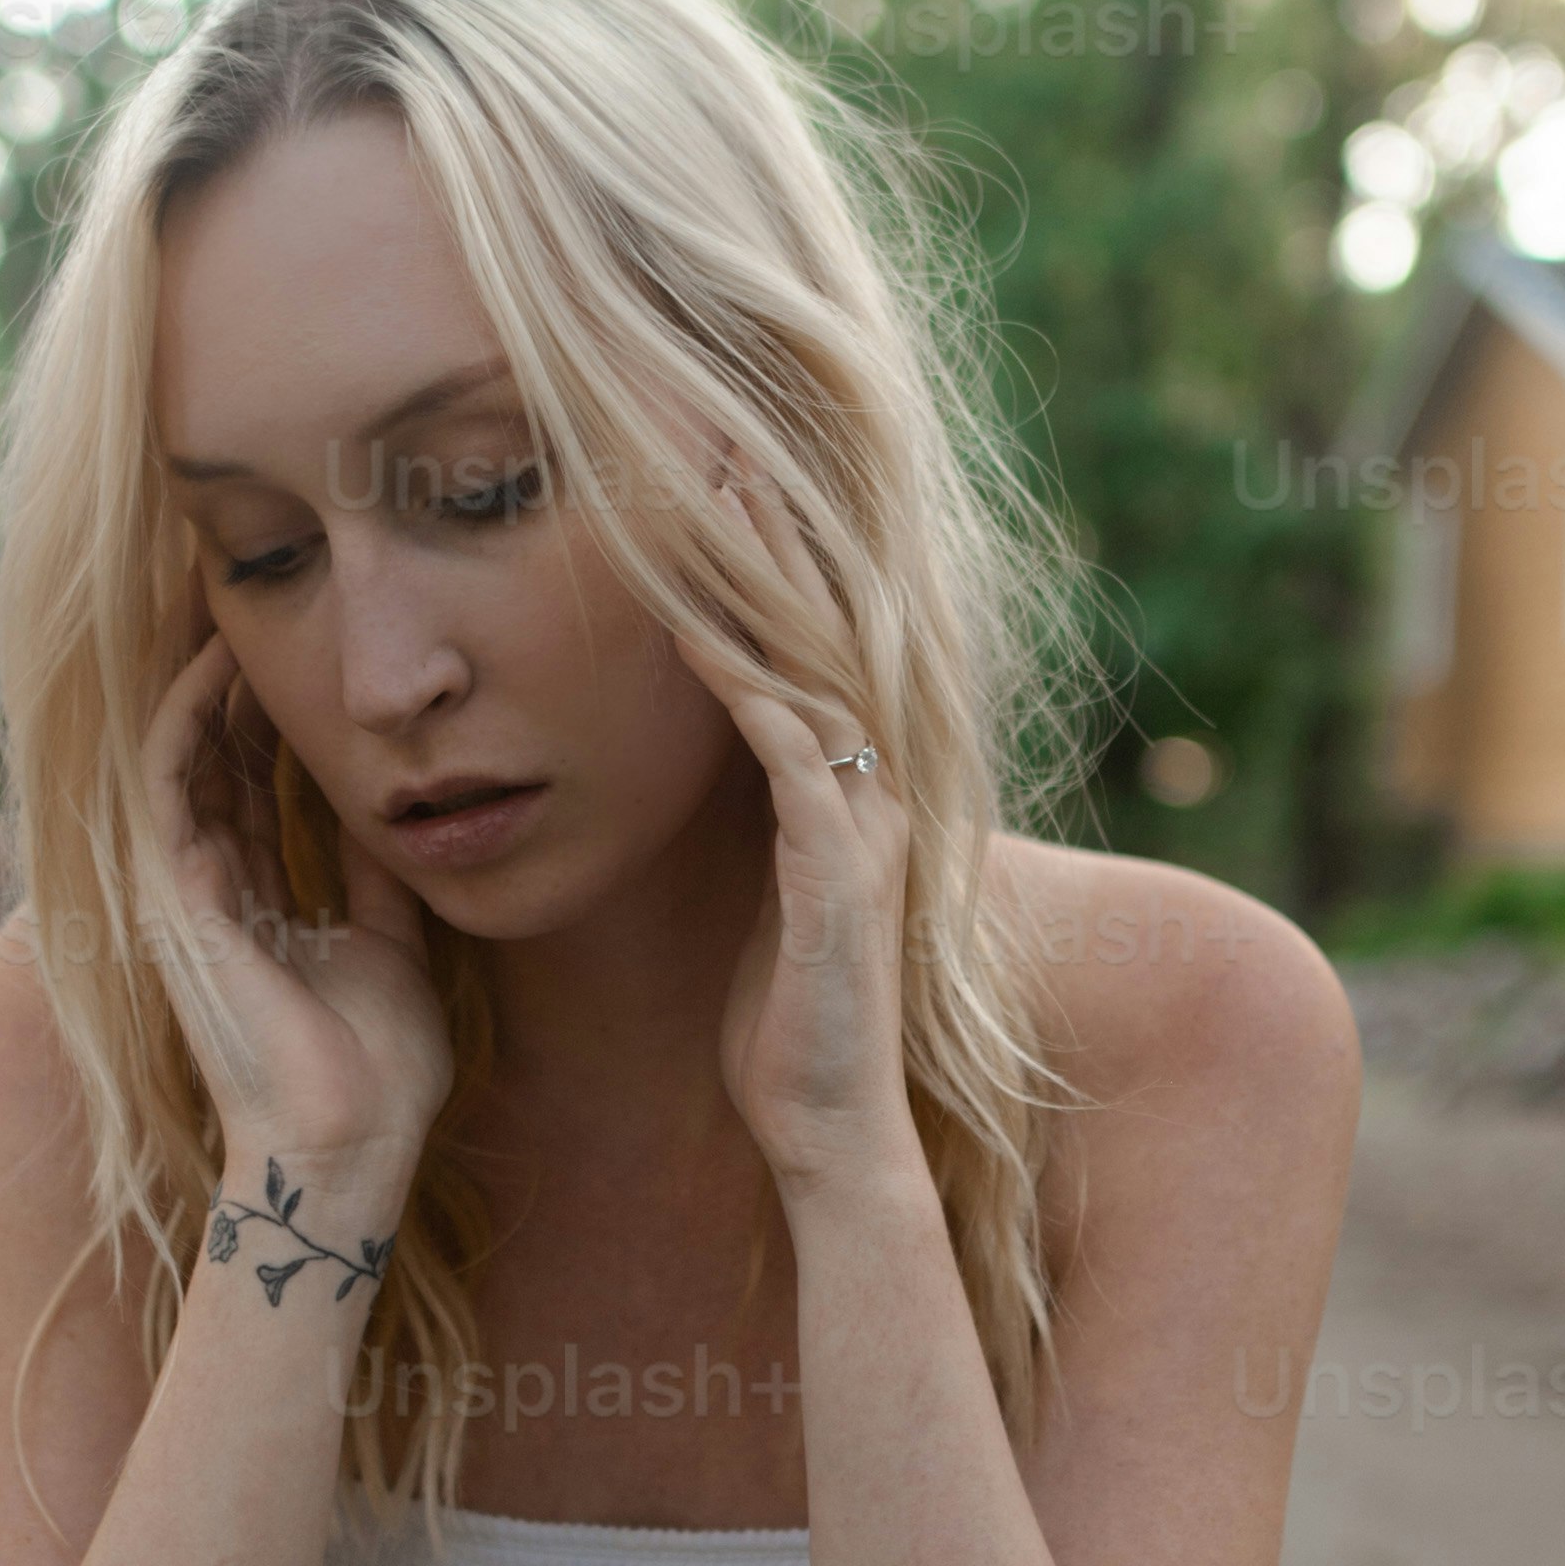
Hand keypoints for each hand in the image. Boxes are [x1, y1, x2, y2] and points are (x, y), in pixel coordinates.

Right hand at [140, 620, 452, 1193]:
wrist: (347, 1146)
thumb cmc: (375, 1073)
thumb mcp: (393, 949)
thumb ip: (378, 880)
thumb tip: (394, 808)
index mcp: (253, 903)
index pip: (252, 784)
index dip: (275, 715)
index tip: (313, 651)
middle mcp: (207, 889)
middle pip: (215, 757)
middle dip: (240, 680)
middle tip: (272, 602)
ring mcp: (182, 891)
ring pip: (183, 752)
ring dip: (208, 678)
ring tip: (239, 603)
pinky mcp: (173, 895)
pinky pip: (167, 778)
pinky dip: (189, 712)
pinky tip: (224, 658)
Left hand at [666, 466, 922, 1202]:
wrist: (831, 1132)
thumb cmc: (789, 1025)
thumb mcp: (767, 893)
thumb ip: (762, 819)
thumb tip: (727, 757)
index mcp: (851, 789)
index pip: (811, 642)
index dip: (770, 555)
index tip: (714, 467)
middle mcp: (873, 790)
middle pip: (824, 627)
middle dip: (773, 529)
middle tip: (715, 433)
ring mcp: (863, 827)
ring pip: (810, 670)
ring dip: (755, 581)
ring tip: (704, 493)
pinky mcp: (837, 875)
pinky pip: (789, 757)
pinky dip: (742, 688)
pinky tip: (691, 631)